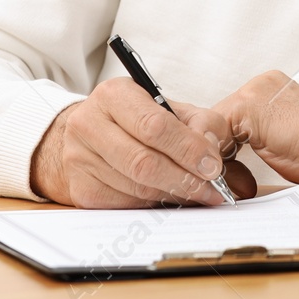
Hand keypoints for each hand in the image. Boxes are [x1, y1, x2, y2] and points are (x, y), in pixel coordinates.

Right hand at [29, 77, 249, 207]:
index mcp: (115, 94)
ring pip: (135, 186)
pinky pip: (124, 204)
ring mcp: (79, 158)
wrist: (93, 133)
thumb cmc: (140, 120)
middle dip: (184, 178)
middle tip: (212, 189)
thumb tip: (219, 157)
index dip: (188, 149)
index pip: (154, 126)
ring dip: (173, 195)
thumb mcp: (173, 109)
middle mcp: (88, 123)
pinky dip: (154, 204)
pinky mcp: (80, 189)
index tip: (213, 166)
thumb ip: (203, 125)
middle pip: (143, 161)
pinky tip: (171, 198)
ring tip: (199, 194)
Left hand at [214, 71, 298, 200]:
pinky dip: (212, 159)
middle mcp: (261, 85)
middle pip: (213, 123)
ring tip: (220, 184)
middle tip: (214, 184)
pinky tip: (222, 178)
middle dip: (210, 155)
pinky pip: (212, 134)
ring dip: (211, 159)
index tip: (217, 177)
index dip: (216, 152)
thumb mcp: (286, 147)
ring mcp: (255, 92)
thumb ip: (257, 146)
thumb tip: (225, 169)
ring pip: (209, 128)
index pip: (224, 122)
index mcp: (271, 92)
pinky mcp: (251, 106)